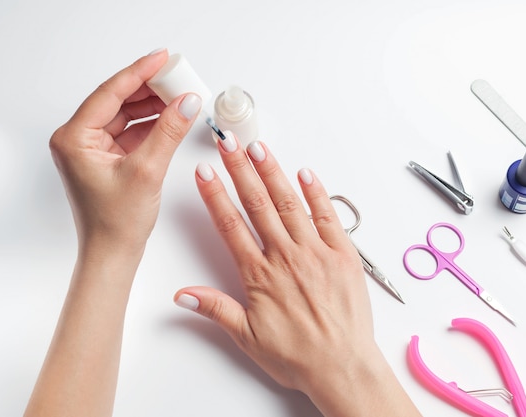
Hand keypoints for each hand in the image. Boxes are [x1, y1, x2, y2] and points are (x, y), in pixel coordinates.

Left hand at [24, 51, 203, 416]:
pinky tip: (171, 118)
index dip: (139, 72)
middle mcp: (78, 139)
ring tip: (179, 95)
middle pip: (117, 101)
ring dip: (152, 106)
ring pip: (125, 115)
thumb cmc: (116, 223)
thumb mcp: (147, 170)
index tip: (162, 59)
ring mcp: (92, 149)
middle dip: (149, 88)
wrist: (113, 255)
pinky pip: (130, 131)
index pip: (110, 93)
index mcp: (74, 138)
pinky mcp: (106, 158)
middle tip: (176, 75)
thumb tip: (187, 102)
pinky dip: (151, 124)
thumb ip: (169, 131)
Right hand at [175, 134, 420, 416]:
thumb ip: (215, 309)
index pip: (231, 225)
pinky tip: (305, 174)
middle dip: (241, 170)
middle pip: (257, 204)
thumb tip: (182, 295)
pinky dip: (317, 194)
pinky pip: (327, 217)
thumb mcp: (247, 337)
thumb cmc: (298, 356)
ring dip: (273, 173)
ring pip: (289, 204)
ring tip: (259, 148)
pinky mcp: (343, 254)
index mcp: (260, 275)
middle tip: (229, 143)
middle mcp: (286, 257)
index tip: (205, 172)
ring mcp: (316, 252)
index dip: (215, 195)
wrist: (342, 366)